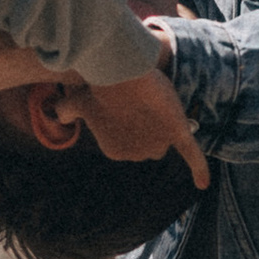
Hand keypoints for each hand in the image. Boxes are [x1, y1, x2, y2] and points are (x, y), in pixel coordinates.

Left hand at [78, 44, 209, 187]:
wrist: (120, 74)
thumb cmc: (97, 88)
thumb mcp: (75, 101)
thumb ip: (65, 111)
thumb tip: (56, 116)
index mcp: (115, 150)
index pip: (129, 140)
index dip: (129, 120)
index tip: (124, 103)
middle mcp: (137, 153)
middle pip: (149, 141)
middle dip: (146, 124)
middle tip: (138, 100)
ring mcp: (158, 144)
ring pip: (165, 139)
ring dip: (162, 126)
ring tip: (154, 103)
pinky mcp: (177, 132)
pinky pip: (191, 155)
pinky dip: (198, 169)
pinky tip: (202, 184)